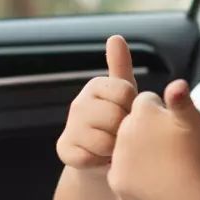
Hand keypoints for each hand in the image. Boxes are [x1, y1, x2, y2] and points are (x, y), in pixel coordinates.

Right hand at [56, 35, 137, 169]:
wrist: (104, 160)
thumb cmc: (119, 123)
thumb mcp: (126, 95)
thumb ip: (121, 68)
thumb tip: (115, 37)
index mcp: (96, 86)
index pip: (126, 92)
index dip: (135, 108)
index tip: (131, 114)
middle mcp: (78, 103)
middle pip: (117, 117)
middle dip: (126, 131)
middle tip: (122, 134)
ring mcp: (70, 127)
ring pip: (106, 141)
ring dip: (116, 149)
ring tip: (114, 148)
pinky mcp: (64, 150)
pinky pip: (92, 158)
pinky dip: (101, 162)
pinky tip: (101, 159)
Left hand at [108, 80, 199, 199]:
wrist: (189, 198)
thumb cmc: (196, 156)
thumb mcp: (195, 121)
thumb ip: (181, 99)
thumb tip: (177, 84)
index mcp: (143, 111)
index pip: (146, 102)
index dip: (161, 113)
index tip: (173, 127)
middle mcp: (124, 129)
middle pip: (133, 122)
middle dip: (147, 130)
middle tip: (169, 146)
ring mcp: (118, 155)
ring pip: (126, 145)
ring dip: (139, 150)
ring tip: (163, 163)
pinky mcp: (116, 178)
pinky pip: (122, 169)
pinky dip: (135, 174)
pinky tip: (153, 178)